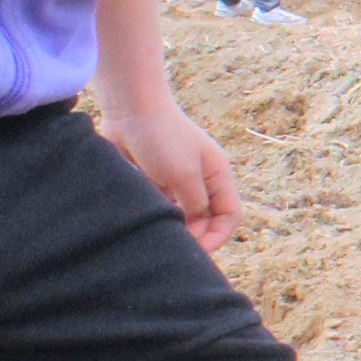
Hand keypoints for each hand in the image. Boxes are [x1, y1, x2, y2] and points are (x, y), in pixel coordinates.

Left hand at [97, 96, 242, 251]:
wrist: (130, 109)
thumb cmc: (162, 138)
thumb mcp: (184, 175)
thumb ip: (195, 205)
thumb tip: (196, 228)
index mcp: (218, 174)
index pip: (230, 214)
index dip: (218, 236)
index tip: (198, 251)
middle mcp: (202, 178)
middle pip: (208, 218)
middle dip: (197, 235)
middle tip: (174, 247)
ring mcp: (179, 179)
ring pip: (185, 215)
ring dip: (177, 228)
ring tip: (161, 235)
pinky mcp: (156, 179)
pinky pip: (165, 206)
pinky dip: (160, 217)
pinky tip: (148, 220)